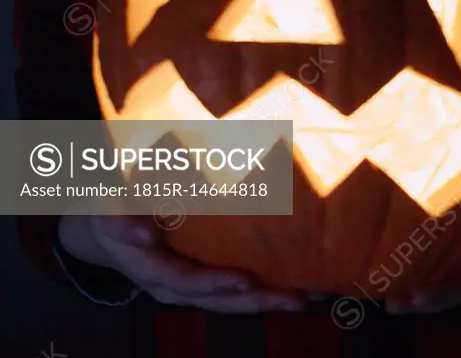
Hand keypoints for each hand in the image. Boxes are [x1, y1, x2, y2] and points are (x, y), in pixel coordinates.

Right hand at [57, 213, 304, 312]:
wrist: (102, 232)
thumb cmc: (110, 212)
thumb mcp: (108, 212)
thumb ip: (124, 224)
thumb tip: (145, 233)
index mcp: (150, 269)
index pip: (184, 280)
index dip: (212, 282)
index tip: (244, 279)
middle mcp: (171, 286)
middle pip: (216, 298)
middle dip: (255, 299)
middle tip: (294, 297)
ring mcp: (188, 287)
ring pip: (230, 300)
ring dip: (267, 300)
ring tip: (305, 296)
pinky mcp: (201, 279)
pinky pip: (233, 290)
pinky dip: (264, 291)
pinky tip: (296, 286)